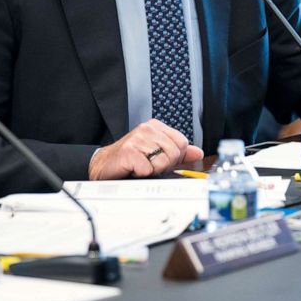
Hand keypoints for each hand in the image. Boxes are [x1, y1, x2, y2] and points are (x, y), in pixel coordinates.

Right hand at [87, 119, 204, 179]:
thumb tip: (197, 153)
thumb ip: (178, 152)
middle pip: (175, 153)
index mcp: (156, 127)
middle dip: (164, 165)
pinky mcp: (130, 151)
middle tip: (149, 165)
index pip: (182, 143)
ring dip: (152, 170)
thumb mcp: (156, 153)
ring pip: (163, 162)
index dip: (175, 157)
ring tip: (140, 166)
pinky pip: (149, 169)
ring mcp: (138, 138)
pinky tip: (133, 169)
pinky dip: (142, 174)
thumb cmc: (129, 159)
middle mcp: (147, 129)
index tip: (161, 160)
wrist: (103, 165)